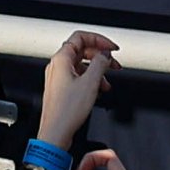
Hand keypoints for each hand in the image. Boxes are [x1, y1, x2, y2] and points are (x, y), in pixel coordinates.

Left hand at [35, 31, 118, 152]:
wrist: (55, 133)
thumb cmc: (67, 111)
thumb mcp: (90, 83)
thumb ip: (100, 63)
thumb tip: (105, 53)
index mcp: (61, 59)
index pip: (80, 37)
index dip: (99, 39)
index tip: (112, 47)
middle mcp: (57, 66)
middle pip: (82, 50)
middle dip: (100, 55)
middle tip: (114, 63)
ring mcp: (58, 77)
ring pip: (81, 65)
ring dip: (97, 70)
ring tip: (107, 80)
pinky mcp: (61, 89)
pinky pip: (78, 77)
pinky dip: (90, 80)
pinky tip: (98, 89)